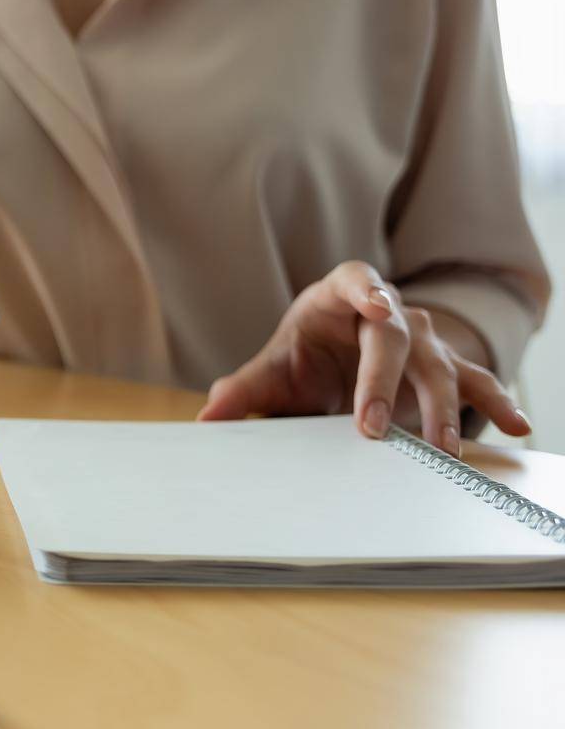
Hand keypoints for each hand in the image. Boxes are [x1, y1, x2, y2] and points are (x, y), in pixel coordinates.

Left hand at [197, 261, 529, 454]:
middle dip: (386, 382)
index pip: (356, 281)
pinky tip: (520, 427)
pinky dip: (498, 402)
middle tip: (372, 427)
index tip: (378, 307)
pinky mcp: (444, 366)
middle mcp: (388, 312)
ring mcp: (422, 338)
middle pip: (397, 335)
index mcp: (339, 297)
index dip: (368, 291)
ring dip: (443, 407)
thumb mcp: (274, 369)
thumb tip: (207, 416)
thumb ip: (244, 388)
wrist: (335, 358)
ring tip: (445, 447)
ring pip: (439, 364)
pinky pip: (475, 381)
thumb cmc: (304, 355)